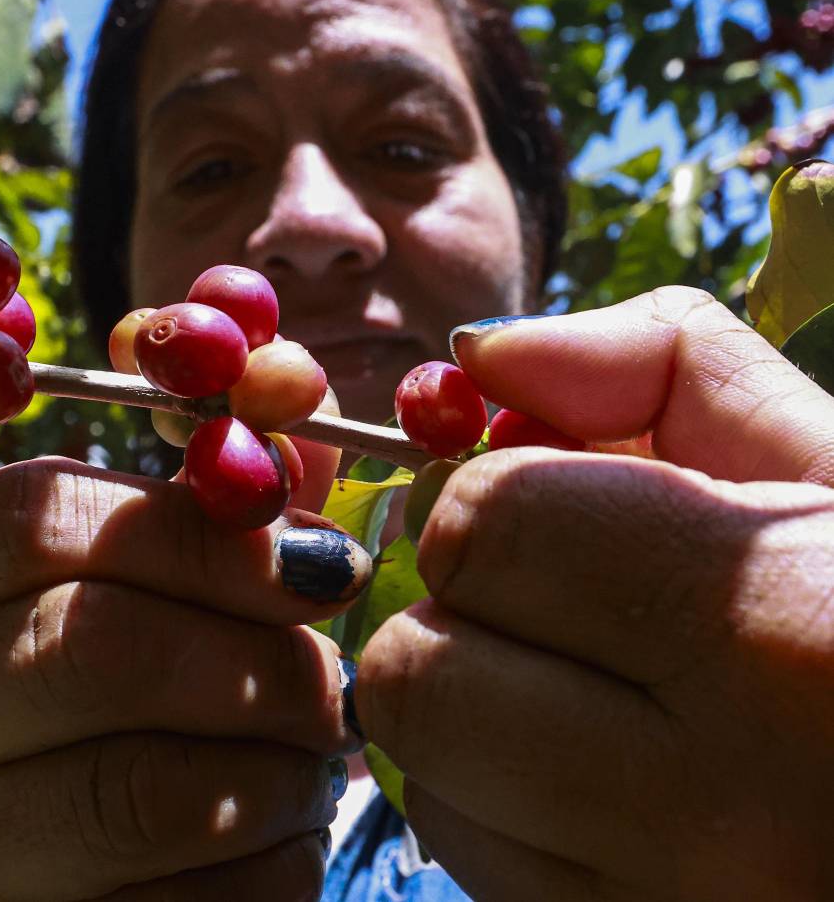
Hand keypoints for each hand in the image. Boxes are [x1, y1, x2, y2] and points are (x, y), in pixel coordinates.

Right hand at [0, 457, 370, 900]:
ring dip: (270, 775)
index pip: (33, 521)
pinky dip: (261, 872)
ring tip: (309, 763)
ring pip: (134, 793)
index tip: (323, 564)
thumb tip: (296, 389)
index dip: (197, 534)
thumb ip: (204, 505)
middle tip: (332, 685)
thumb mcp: (114, 592)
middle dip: (256, 664)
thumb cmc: (84, 708)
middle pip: (93, 647)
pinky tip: (277, 843)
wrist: (12, 885)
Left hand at [357, 286, 833, 900]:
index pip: (486, 529)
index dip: (500, 497)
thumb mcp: (825, 453)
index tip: (561, 507)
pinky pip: (475, 864)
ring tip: (592, 688)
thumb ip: (658, 363)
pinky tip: (603, 775)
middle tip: (558, 598)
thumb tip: (478, 356)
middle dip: (461, 606)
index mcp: (781, 637)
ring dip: (472, 706)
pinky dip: (502, 801)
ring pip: (425, 781)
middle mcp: (721, 815)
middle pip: (416, 673)